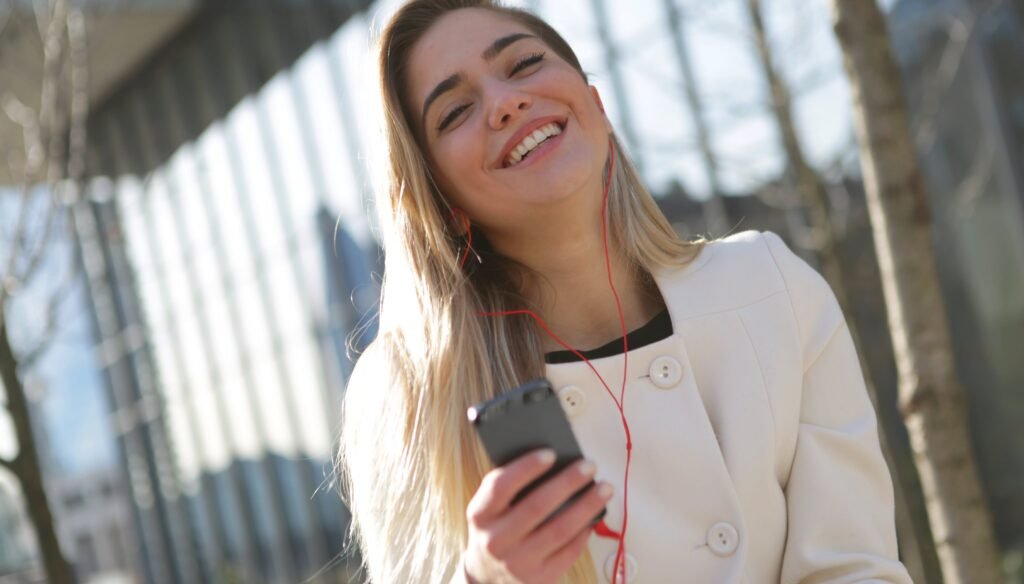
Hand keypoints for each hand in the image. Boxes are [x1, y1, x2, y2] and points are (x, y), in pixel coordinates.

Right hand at [462, 449, 613, 583]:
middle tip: (589, 466)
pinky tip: (594, 516)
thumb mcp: (490, 509)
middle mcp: (496, 540)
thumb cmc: (496, 530)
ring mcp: (518, 562)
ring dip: (587, 506)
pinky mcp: (538, 578)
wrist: (487, 577)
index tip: (551, 453)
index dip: (525, 468)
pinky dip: (584, 531)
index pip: (500, 486)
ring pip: (559, 529)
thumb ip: (511, 487)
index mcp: (480, 514)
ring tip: (604, 489)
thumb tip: (554, 463)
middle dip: (567, 483)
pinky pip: (569, 551)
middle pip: (536, 506)